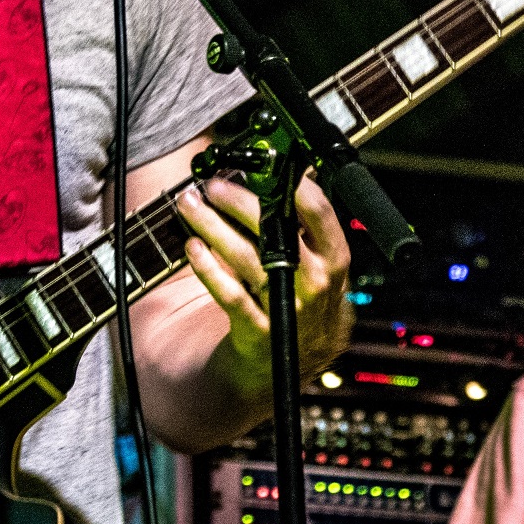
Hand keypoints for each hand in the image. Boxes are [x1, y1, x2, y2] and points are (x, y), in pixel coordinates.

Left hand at [173, 170, 353, 376]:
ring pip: (245, 257)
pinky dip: (208, 268)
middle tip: (211, 185)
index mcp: (334, 258)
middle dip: (238, 201)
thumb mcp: (320, 262)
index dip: (290, 184)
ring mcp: (287, 306)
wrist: (300, 358)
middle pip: (275, 230)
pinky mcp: (259, 328)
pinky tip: (193, 247)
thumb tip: (272, 177)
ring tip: (190, 206)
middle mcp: (315, 281)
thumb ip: (301, 226)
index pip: (319, 211)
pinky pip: (229, 293)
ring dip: (212, 227)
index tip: (261, 164)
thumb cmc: (306, 296)